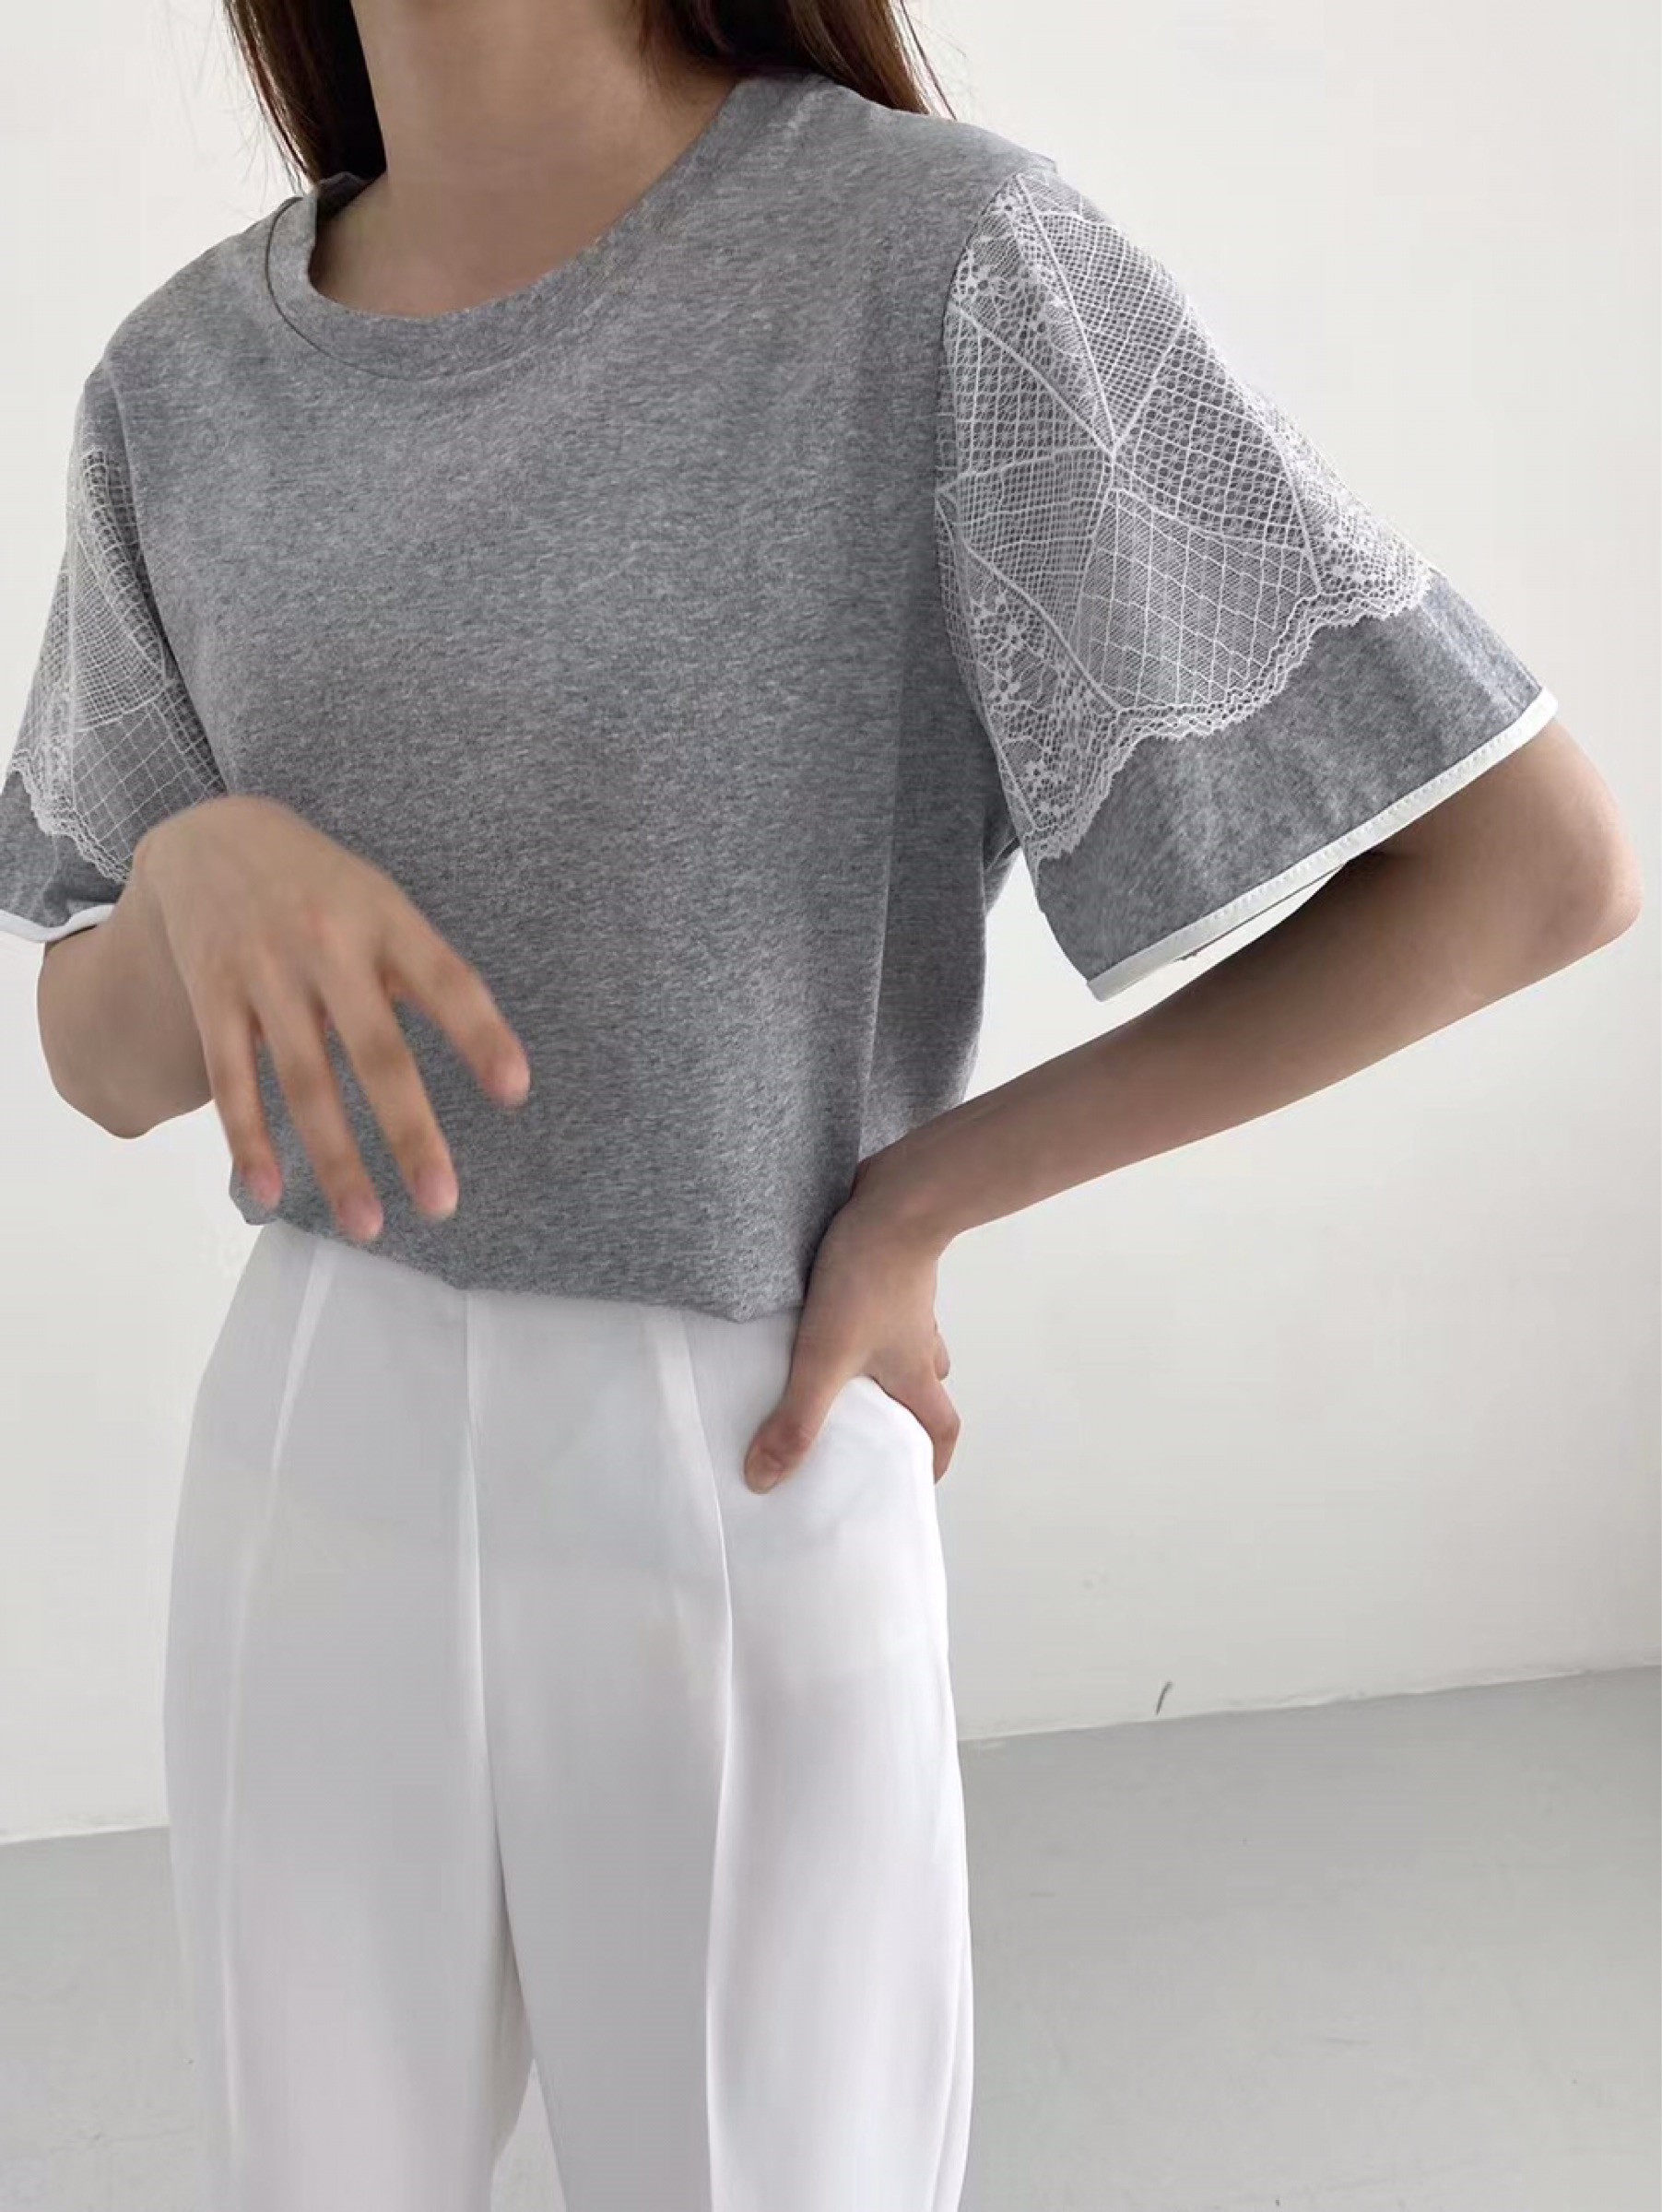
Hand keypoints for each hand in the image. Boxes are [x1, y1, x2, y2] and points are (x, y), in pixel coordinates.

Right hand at [133, 794, 530, 1240]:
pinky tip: (271, 1193)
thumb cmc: (325, 888)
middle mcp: (326, 945)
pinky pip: (232, 1079)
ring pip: (304, 1080)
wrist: (212, 837)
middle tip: (443, 1202)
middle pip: (376, 1050)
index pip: (446, 981)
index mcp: (386, 919)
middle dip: (410, 1131)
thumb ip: (427, 972)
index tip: (515, 1090)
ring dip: (336, 1159)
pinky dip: (249, 1140)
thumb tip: (492, 1059)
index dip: (481, 1034)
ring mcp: (264, 973)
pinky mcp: (213, 998)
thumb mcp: (383, 904)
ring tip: (369, 1224)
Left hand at [742, 1154, 960, 1490]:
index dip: (936, 1456)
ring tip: (840, 1363)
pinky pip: (883, 1298)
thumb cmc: (869, 1280)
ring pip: (905, 1338)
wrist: (894, 1199)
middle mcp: (917, 1337)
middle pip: (926, 1382)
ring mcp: (907, 1298)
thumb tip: (765, 1481)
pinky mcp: (887, 1264)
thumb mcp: (823, 1359)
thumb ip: (795, 1419)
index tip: (919, 1475)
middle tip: (866, 1417)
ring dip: (883, 1355)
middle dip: (902, 1404)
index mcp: (914, 1369)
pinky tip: (825, 1306)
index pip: (942, 1426)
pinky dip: (865, 1311)